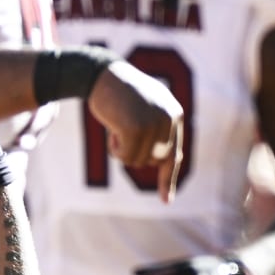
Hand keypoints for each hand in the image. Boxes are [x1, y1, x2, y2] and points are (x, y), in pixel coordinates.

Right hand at [87, 60, 184, 201]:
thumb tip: (156, 159)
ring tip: (116, 128)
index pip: (174, 155)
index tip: (166, 201)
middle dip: (135, 155)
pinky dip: (115, 149)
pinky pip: (126, 157)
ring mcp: (154, 124)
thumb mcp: (144, 107)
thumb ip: (155, 128)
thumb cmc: (118, 92)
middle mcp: (169, 119)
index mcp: (175, 114)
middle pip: (155, 160)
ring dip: (123, 151)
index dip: (167, 179)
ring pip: (139, 160)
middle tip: (120, 137)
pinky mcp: (136, 128)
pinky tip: (111, 131)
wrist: (100, 73)